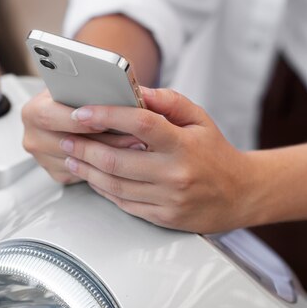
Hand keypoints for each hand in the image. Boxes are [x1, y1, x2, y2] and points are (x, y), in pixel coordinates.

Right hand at [22, 90, 143, 184]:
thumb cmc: (81, 90)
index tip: (104, 122)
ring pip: (79, 161)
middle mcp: (34, 136)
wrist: (75, 104)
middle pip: (68, 144)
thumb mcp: (83, 82)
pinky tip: (126, 154)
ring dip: (111, 155)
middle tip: (133, 137)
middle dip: (104, 141)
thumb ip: (92, 86)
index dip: (79, 121)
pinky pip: (84, 173)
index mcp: (34, 111)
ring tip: (137, 145)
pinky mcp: (58, 172)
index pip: (50, 117)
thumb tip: (116, 91)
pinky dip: (106, 165)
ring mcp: (44, 158)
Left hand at [59, 88, 251, 232]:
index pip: (140, 124)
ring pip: (114, 185)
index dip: (108, 115)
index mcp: (184, 144)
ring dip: (87, 170)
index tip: (83, 111)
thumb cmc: (217, 153)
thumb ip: (169, 102)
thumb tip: (137, 90)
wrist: (240, 194)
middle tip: (66, 136)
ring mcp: (168, 198)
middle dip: (84, 147)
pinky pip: (124, 203)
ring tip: (72, 156)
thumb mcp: (200, 119)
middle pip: (117, 160)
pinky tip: (92, 177)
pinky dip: (103, 189)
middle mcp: (175, 173)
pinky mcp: (163, 217)